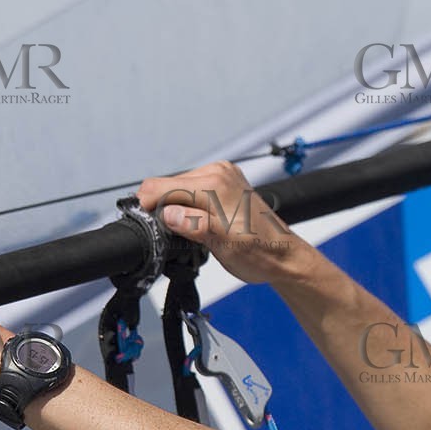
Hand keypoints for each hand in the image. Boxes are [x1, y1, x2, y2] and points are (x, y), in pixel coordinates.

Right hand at [137, 161, 301, 284]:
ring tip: (191, 231)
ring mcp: (222, 175)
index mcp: (214, 183)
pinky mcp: (225, 183)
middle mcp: (218, 172)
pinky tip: (199, 222)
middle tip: (173, 235)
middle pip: (168, 185)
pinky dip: (188, 205)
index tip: (146, 225)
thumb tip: (167, 214)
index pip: (162, 185)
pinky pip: (193, 190)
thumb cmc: (260, 253)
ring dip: (176, 208)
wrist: (284, 256)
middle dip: (162, 208)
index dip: (147, 206)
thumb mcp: (222, 244)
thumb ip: (193, 225)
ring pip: (179, 188)